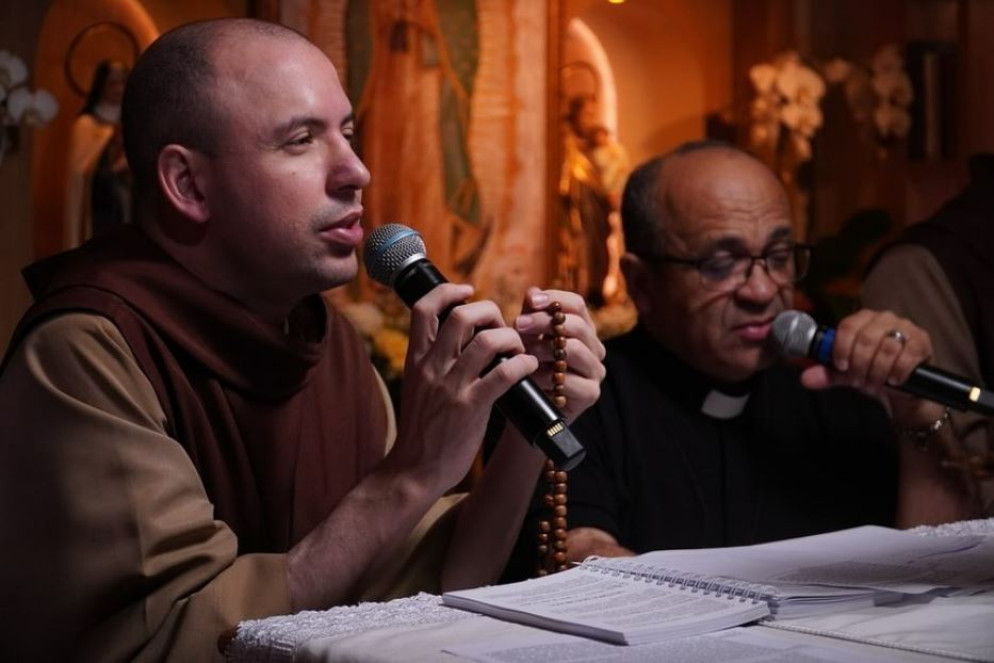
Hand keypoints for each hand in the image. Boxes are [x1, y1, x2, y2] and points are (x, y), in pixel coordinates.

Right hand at [387, 284, 538, 492]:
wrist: (414, 470)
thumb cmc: (422, 430)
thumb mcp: (419, 387)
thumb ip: (435, 362)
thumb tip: (460, 339)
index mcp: (416, 359)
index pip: (424, 308)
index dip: (449, 291)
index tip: (468, 291)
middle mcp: (432, 367)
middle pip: (462, 316)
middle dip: (489, 311)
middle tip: (501, 325)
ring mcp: (452, 387)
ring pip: (487, 341)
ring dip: (511, 338)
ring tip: (519, 349)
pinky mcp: (471, 407)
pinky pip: (503, 374)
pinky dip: (523, 364)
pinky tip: (529, 367)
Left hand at [514, 287, 605, 422]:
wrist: (525, 412)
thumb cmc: (524, 371)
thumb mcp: (525, 340)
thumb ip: (530, 316)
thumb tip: (532, 292)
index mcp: (582, 331)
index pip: (577, 304)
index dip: (555, 298)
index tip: (531, 301)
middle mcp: (594, 349)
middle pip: (577, 324)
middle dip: (544, 322)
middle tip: (518, 325)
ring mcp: (596, 372)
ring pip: (574, 349)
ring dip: (543, 349)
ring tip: (521, 353)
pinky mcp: (591, 394)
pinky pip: (569, 379)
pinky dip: (544, 376)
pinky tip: (527, 377)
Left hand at [798, 309, 937, 423]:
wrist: (903, 388)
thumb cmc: (872, 373)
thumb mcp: (847, 374)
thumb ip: (827, 374)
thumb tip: (805, 379)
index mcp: (862, 319)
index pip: (848, 326)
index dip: (841, 348)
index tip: (841, 366)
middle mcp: (884, 318)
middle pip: (866, 338)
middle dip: (860, 365)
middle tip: (858, 382)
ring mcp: (905, 327)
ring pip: (887, 347)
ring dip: (877, 371)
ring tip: (873, 384)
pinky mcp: (922, 340)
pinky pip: (908, 353)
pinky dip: (898, 371)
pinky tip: (894, 381)